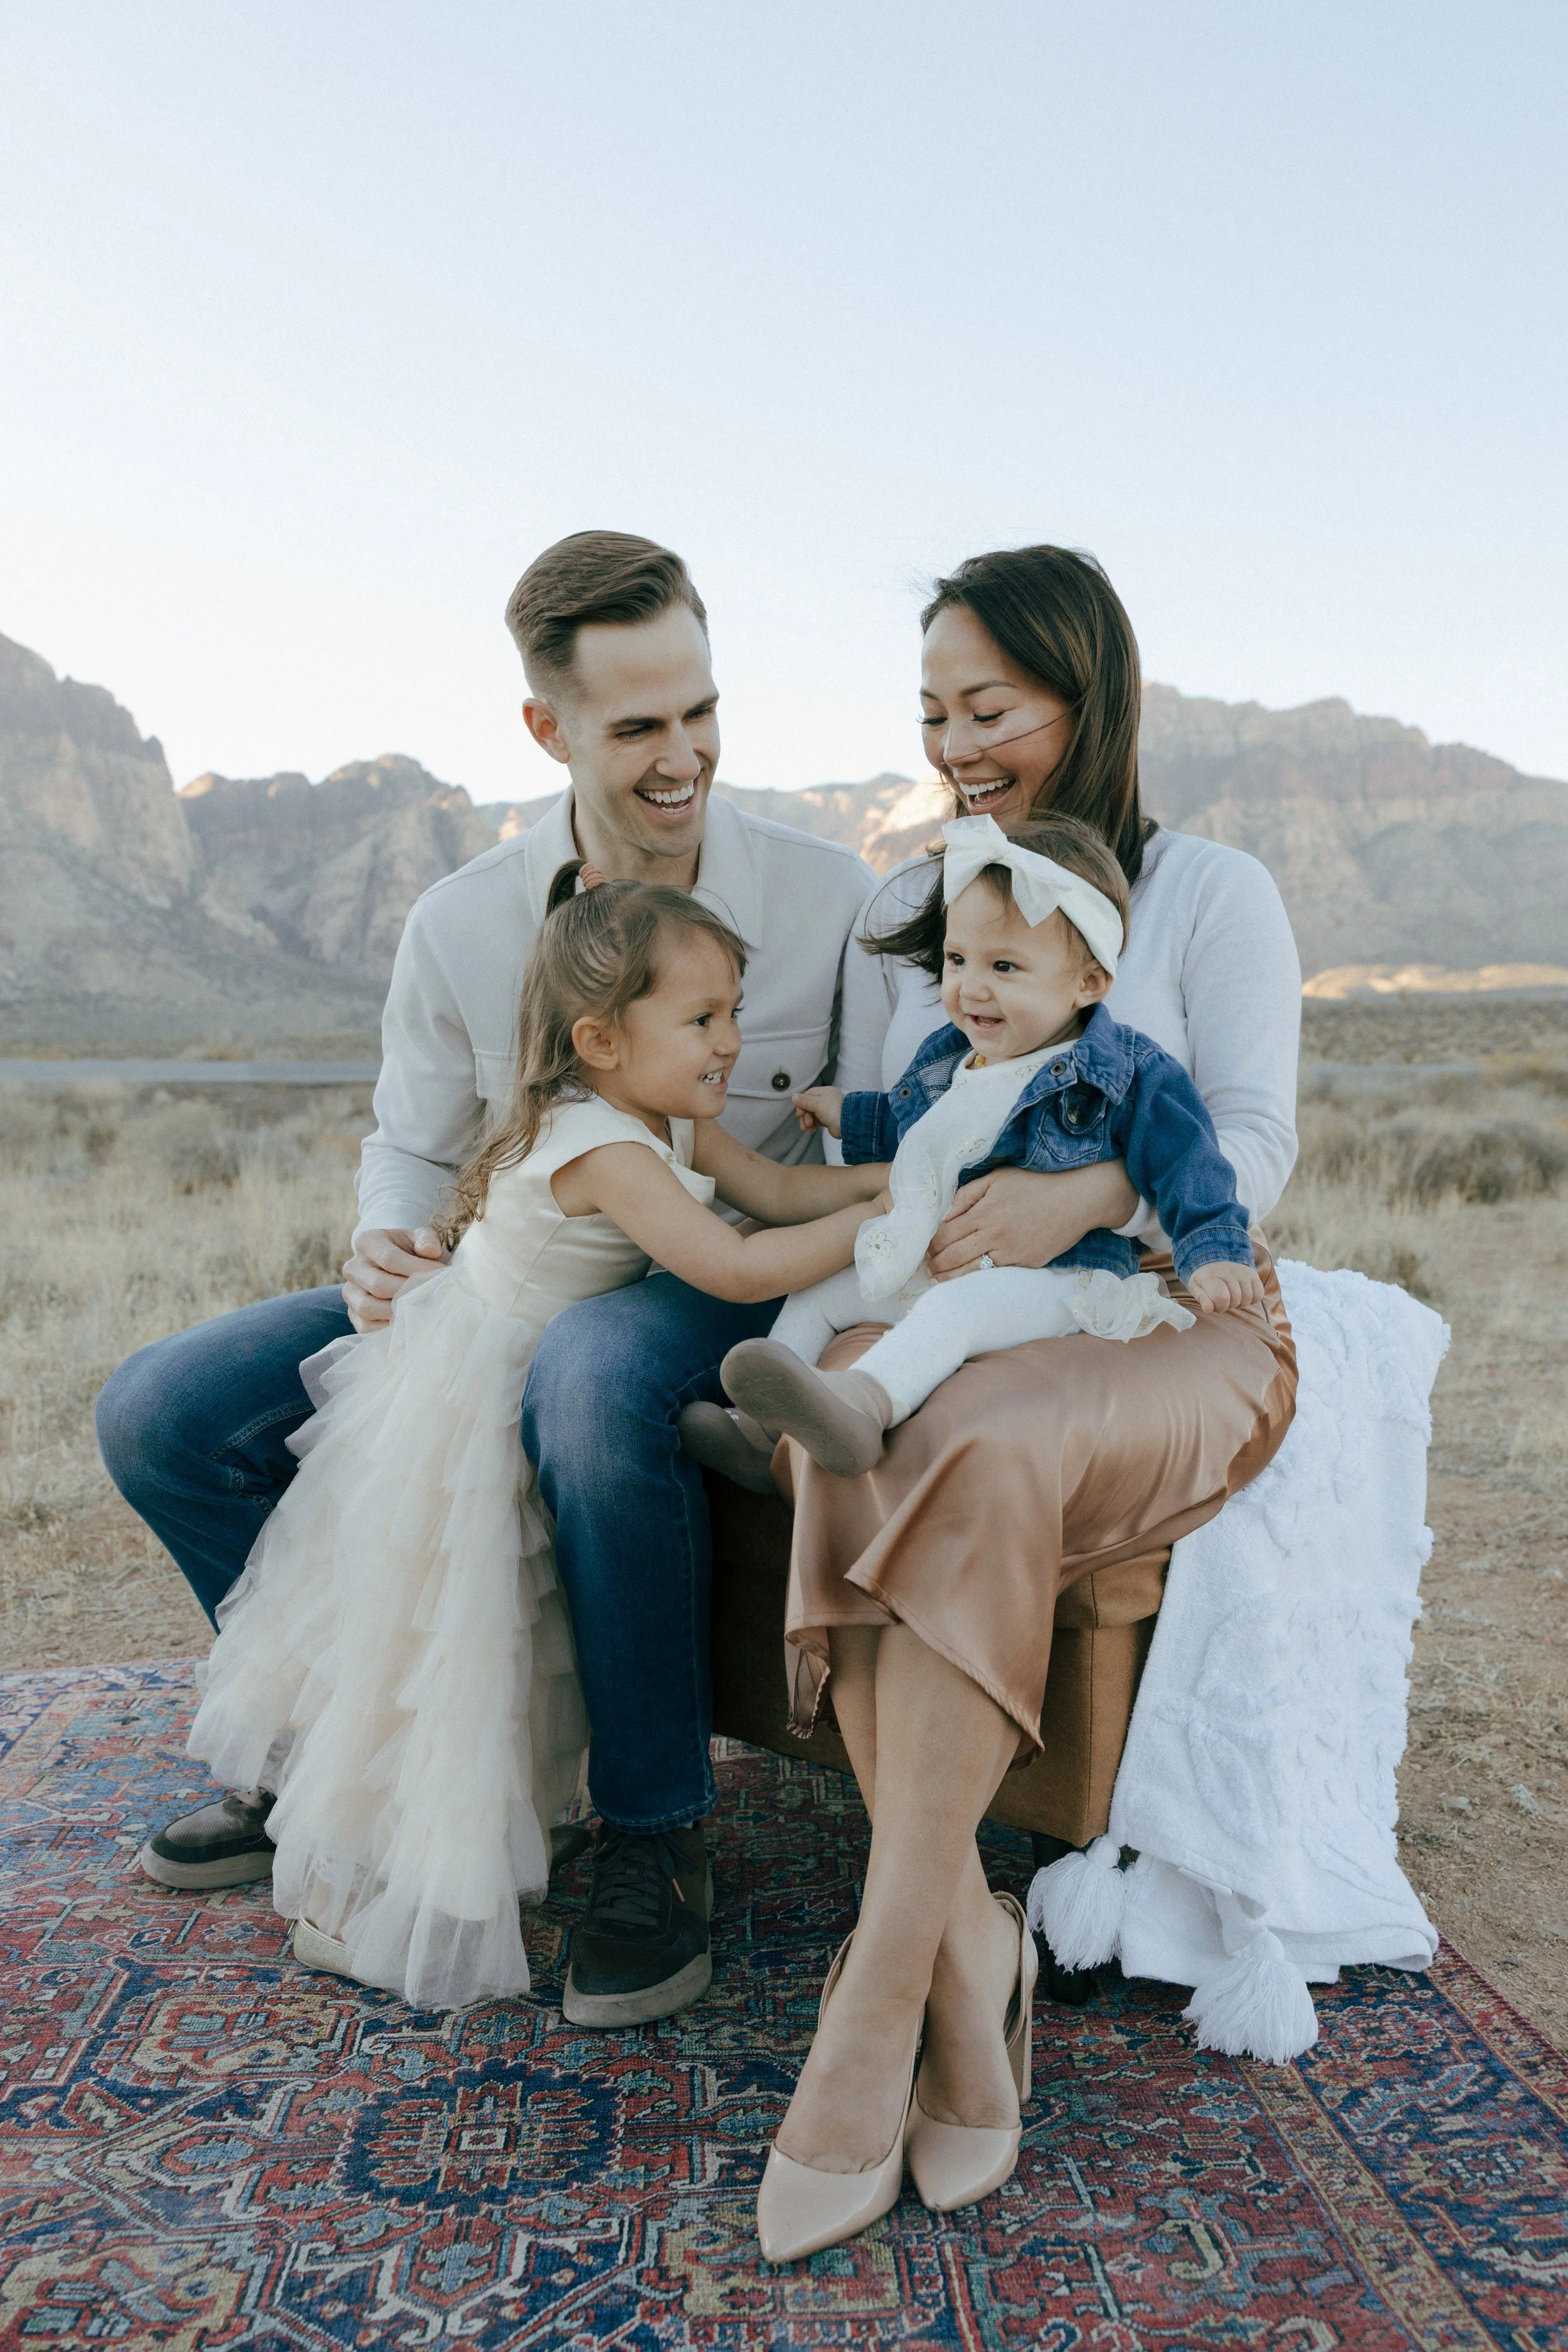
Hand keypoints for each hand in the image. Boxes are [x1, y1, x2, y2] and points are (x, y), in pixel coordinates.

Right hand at [341, 1226, 448, 1331]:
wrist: (396, 1265)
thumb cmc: (410, 1250)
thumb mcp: (419, 1238)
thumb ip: (427, 1239)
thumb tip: (430, 1251)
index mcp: (367, 1242)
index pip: (390, 1259)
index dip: (418, 1269)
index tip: (441, 1274)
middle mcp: (353, 1267)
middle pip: (379, 1285)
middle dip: (410, 1292)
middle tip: (434, 1295)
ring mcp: (349, 1292)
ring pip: (369, 1308)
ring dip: (398, 1312)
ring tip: (421, 1308)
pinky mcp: (352, 1313)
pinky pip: (366, 1327)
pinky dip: (387, 1329)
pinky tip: (407, 1321)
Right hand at [794, 1085, 843, 1137]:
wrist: (848, 1125)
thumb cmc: (834, 1111)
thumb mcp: (817, 1104)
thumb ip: (804, 1101)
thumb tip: (794, 1097)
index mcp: (825, 1092)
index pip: (808, 1095)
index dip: (802, 1104)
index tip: (799, 1113)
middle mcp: (827, 1100)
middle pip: (809, 1106)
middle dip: (805, 1115)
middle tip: (805, 1123)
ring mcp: (828, 1110)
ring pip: (812, 1114)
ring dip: (807, 1121)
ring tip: (808, 1128)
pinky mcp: (829, 1120)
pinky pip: (817, 1121)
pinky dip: (813, 1125)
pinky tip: (812, 1129)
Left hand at [926, 1161, 1139, 1280]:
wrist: (1079, 1197)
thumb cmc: (1037, 1182)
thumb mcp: (998, 1178)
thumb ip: (967, 1195)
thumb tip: (944, 1216)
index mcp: (985, 1212)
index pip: (946, 1235)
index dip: (931, 1244)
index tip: (925, 1249)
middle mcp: (995, 1235)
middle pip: (954, 1256)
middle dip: (936, 1265)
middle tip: (926, 1270)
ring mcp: (1012, 1253)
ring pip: (972, 1272)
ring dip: (951, 1278)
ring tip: (938, 1281)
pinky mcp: (1028, 1264)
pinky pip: (996, 1274)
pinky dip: (978, 1279)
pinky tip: (967, 1281)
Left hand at [1184, 1261, 1264, 1314]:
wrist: (1215, 1260)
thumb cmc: (1204, 1279)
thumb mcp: (1195, 1287)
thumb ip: (1202, 1299)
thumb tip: (1207, 1309)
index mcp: (1211, 1275)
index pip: (1221, 1298)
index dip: (1218, 1306)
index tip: (1213, 1303)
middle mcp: (1229, 1272)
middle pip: (1235, 1300)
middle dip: (1228, 1305)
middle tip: (1221, 1299)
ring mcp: (1243, 1272)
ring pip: (1247, 1299)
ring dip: (1239, 1303)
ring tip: (1231, 1297)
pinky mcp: (1253, 1274)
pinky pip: (1258, 1295)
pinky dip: (1251, 1299)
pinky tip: (1241, 1295)